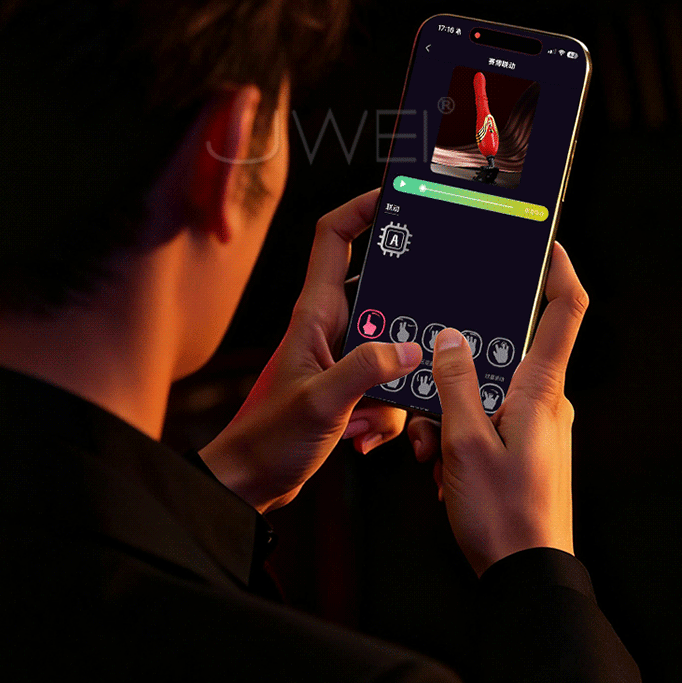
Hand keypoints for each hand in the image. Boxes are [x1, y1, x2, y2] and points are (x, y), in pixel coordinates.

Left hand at [197, 190, 421, 513]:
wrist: (252, 484)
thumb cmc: (269, 439)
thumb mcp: (322, 401)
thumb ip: (366, 370)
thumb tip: (410, 348)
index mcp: (315, 314)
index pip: (335, 238)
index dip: (363, 208)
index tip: (398, 198)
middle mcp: (330, 327)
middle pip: (381, 292)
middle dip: (407, 313)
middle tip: (429, 326)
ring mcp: (342, 357)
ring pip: (392, 346)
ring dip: (396, 381)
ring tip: (372, 415)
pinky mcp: (351, 388)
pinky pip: (389, 385)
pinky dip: (387, 414)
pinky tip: (364, 437)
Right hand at [407, 244, 587, 575]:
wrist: (525, 580)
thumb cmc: (504, 519)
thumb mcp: (463, 442)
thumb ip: (454, 382)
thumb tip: (450, 338)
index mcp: (541, 390)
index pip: (564, 311)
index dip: (558, 269)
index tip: (544, 242)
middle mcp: (545, 403)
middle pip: (502, 356)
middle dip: (457, 371)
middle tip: (430, 402)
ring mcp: (536, 428)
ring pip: (485, 395)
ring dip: (450, 416)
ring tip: (433, 454)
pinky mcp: (524, 451)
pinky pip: (486, 424)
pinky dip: (458, 438)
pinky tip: (441, 468)